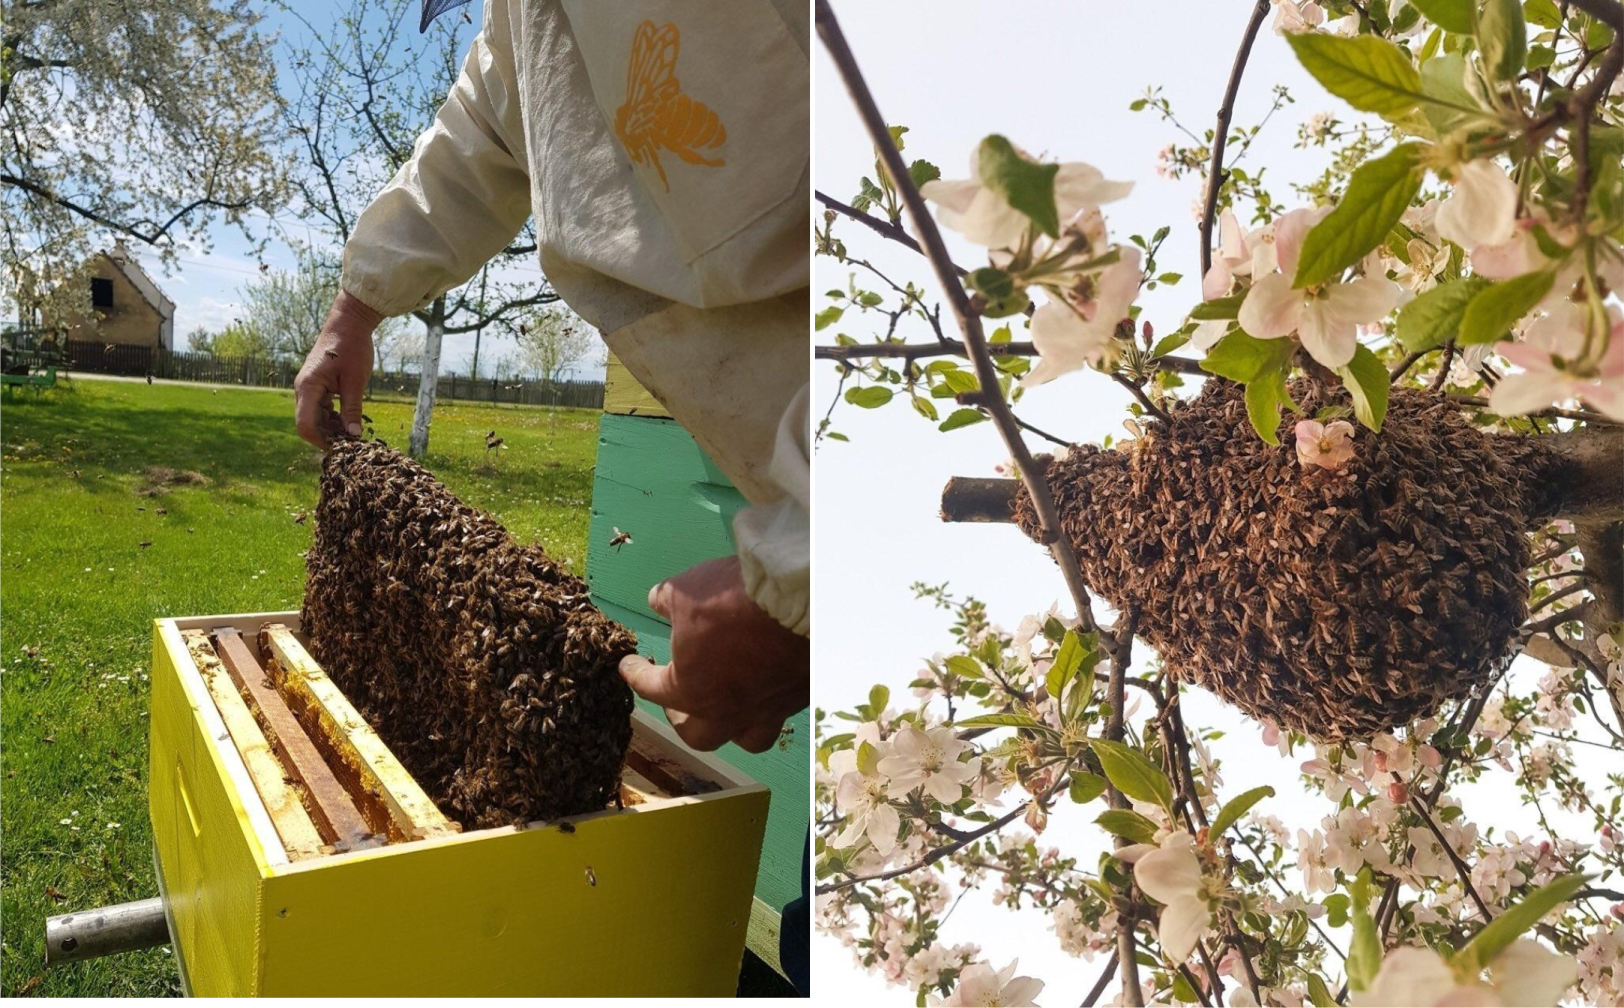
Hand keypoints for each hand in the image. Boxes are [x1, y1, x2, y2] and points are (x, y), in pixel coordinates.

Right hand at [294, 291, 381, 448]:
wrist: (349, 323)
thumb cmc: (352, 348)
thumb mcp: (355, 381)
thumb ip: (352, 409)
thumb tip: (353, 436)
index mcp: (308, 388)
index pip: (305, 425)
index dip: (321, 441)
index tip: (342, 448)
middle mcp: (303, 389)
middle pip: (308, 424)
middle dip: (328, 436)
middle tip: (351, 443)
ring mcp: (309, 388)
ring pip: (315, 418)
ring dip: (332, 428)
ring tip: (353, 432)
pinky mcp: (317, 386)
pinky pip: (321, 409)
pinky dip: (333, 418)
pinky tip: (349, 421)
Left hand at [619, 556, 808, 753]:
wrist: (799, 601)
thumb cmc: (733, 600)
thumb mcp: (685, 590)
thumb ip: (666, 601)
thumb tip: (659, 601)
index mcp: (690, 691)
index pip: (652, 688)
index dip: (636, 675)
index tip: (628, 668)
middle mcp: (728, 712)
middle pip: (698, 735)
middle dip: (682, 719)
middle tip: (675, 702)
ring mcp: (768, 709)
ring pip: (746, 739)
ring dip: (730, 727)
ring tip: (725, 709)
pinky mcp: (800, 697)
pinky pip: (780, 712)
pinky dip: (767, 701)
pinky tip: (765, 683)